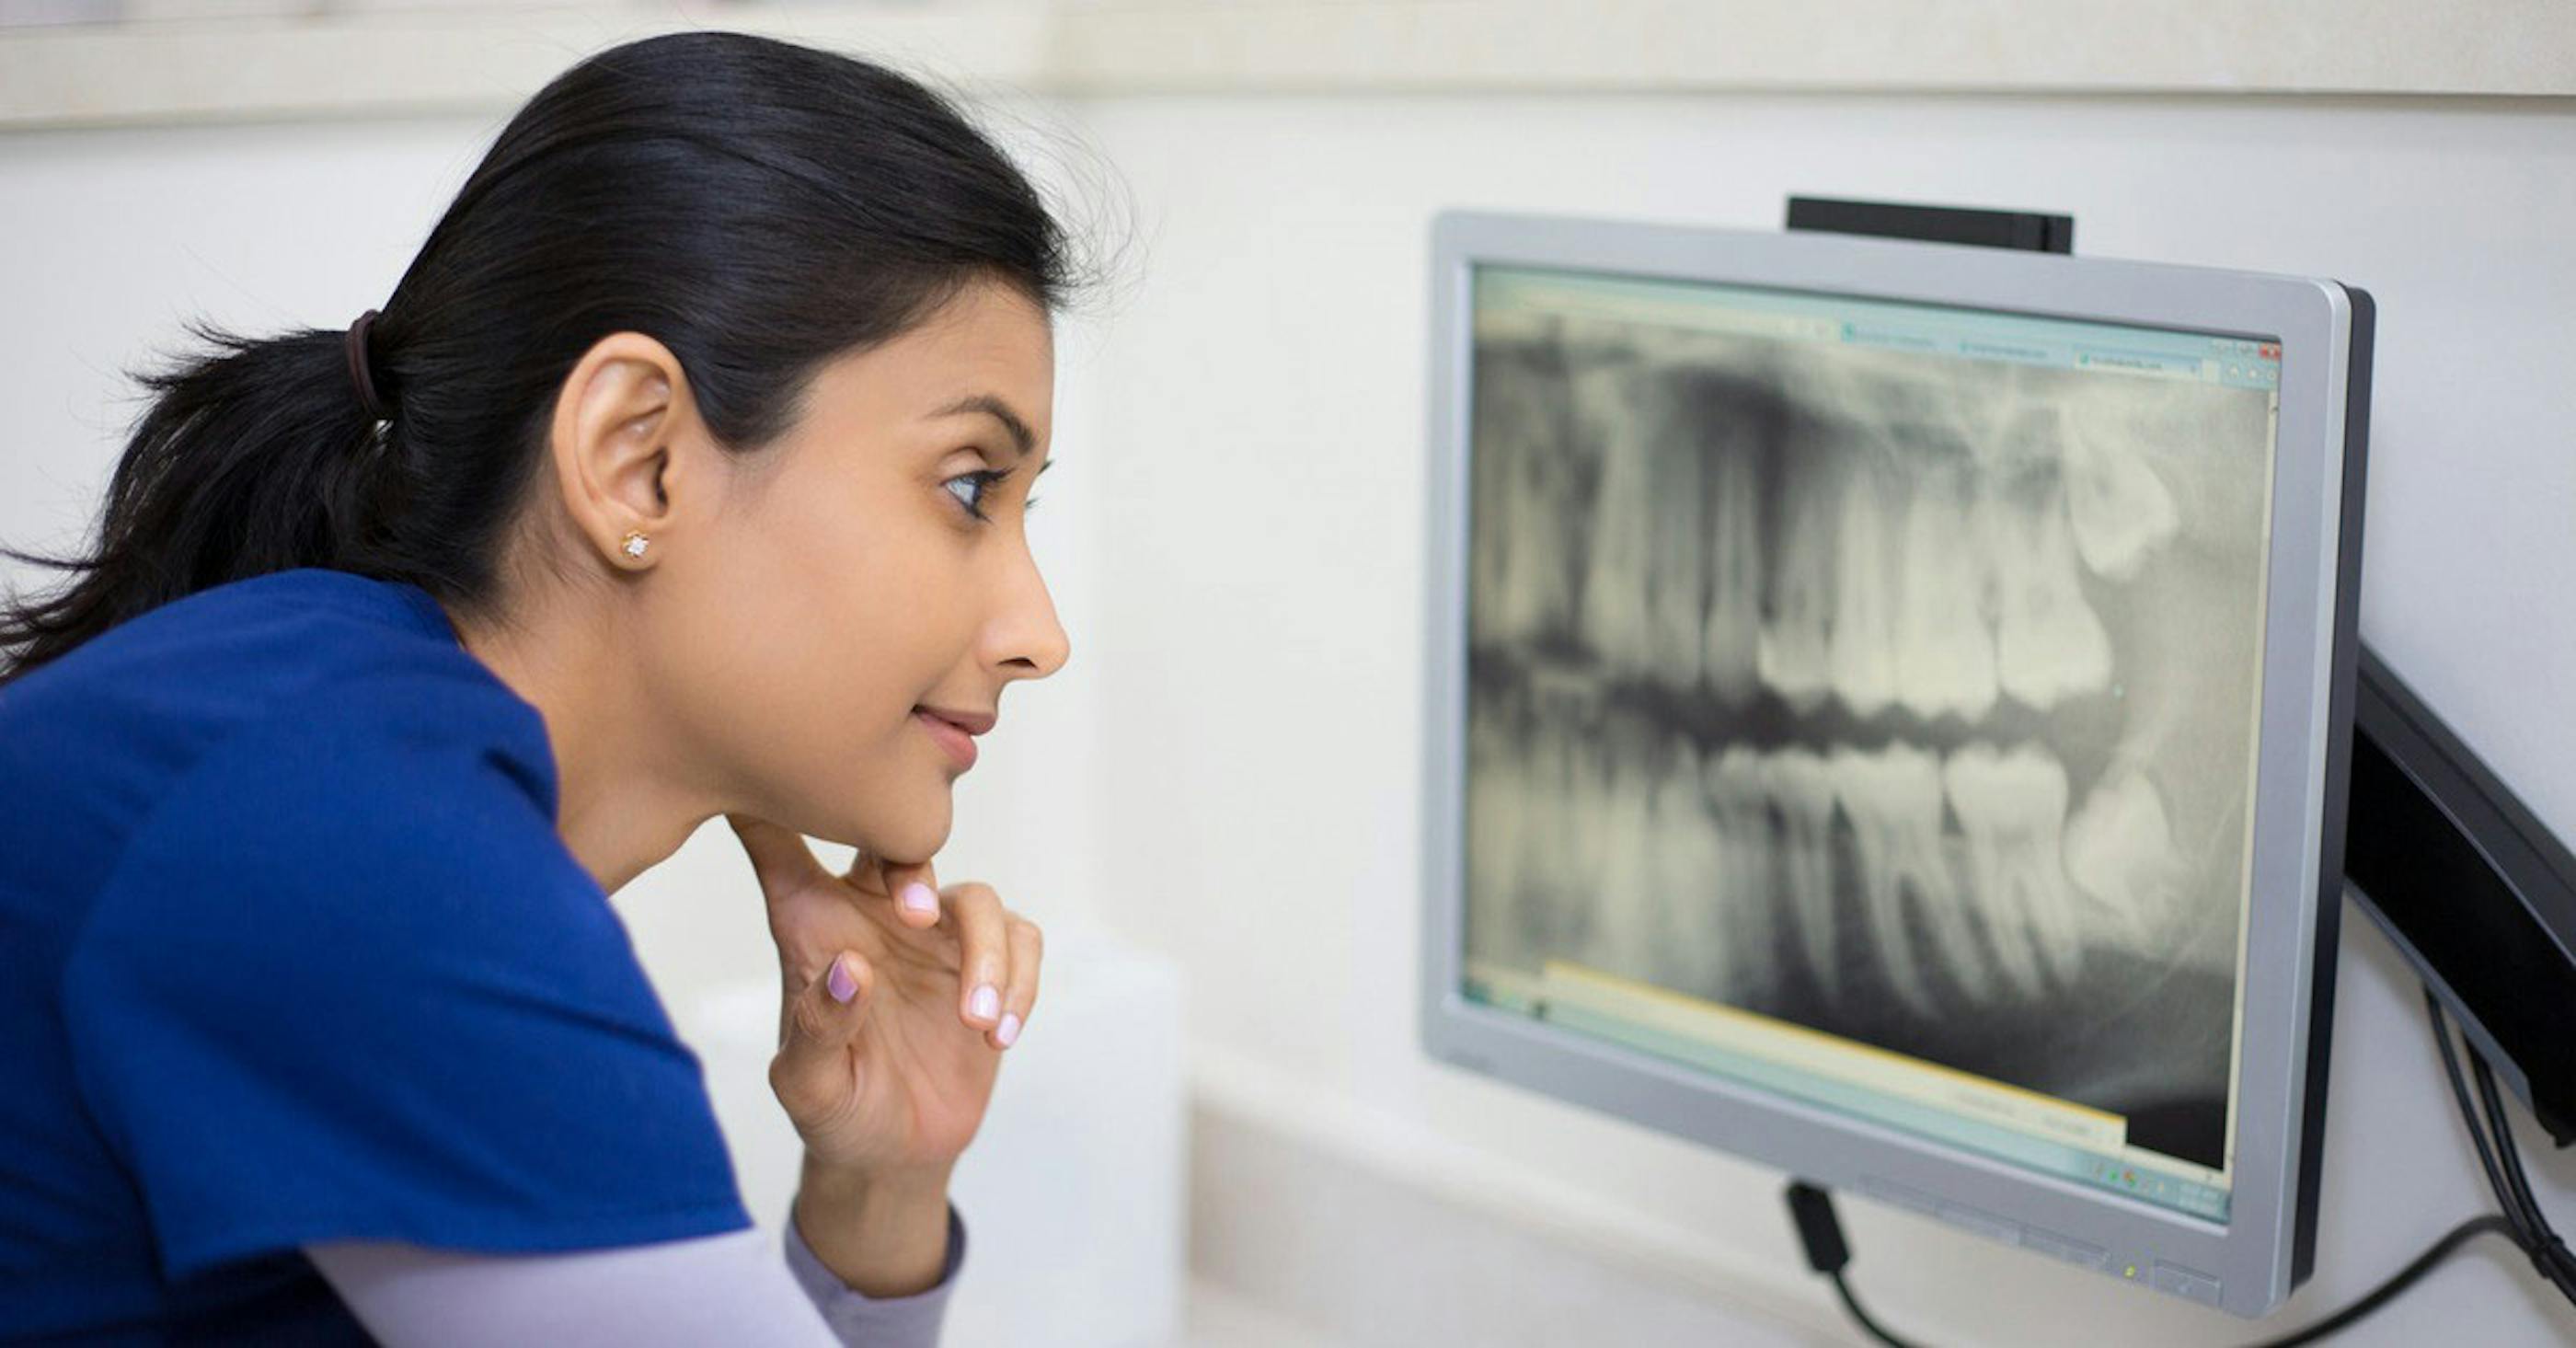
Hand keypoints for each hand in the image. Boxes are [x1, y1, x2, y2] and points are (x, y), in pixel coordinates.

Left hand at [726, 813, 1043, 1174]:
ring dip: (986, 955)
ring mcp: (938, 935)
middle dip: (913, 863)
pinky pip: (1022, 941)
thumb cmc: (834, 1106)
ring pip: (975, 899)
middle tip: (917, 916)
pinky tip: (999, 1035)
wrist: (893, 1152)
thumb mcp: (808, 1086)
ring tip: (977, 1021)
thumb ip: (820, 1030)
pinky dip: (1020, 984)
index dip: (773, 809)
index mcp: (814, 924)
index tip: (777, 774)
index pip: (782, 850)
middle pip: (898, 843)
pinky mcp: (991, 964)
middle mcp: (876, 914)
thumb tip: (853, 969)